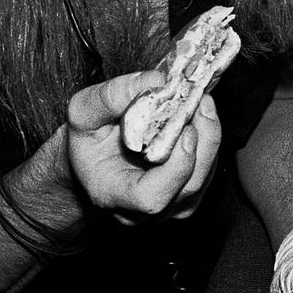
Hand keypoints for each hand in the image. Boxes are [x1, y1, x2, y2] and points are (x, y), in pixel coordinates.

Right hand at [65, 69, 221, 221]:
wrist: (91, 155)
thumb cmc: (86, 138)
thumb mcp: (83, 110)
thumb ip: (112, 95)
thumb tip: (156, 82)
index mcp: (111, 194)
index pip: (151, 199)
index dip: (175, 168)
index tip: (184, 130)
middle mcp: (142, 211)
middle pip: (188, 187)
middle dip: (202, 141)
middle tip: (198, 102)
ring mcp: (168, 205)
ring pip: (204, 178)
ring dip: (209, 136)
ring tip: (200, 102)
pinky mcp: (186, 193)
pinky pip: (207, 170)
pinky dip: (209, 140)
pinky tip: (199, 115)